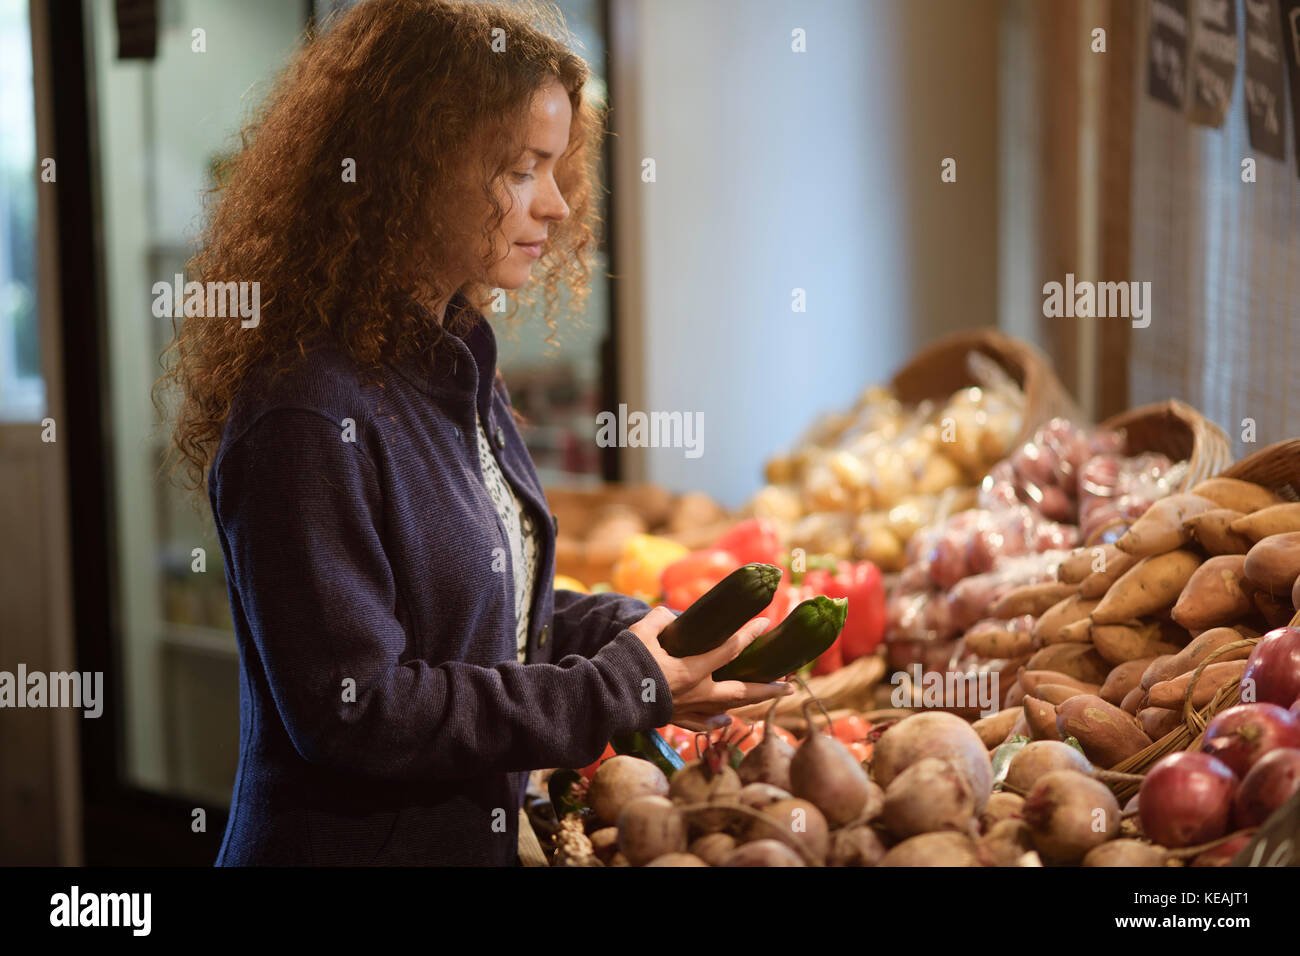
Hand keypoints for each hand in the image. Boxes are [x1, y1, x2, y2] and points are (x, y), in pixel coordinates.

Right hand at [628, 606, 793, 732]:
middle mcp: (696, 693)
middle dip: (768, 686)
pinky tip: (727, 720)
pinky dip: (717, 722)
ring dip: (752, 703)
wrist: (604, 699)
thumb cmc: (623, 663)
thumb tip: (668, 614)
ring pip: (728, 709)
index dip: (748, 634)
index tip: (765, 622)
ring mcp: (687, 709)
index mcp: (691, 670)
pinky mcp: (675, 718)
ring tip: (772, 698)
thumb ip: (660, 619)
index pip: (729, 650)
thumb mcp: (642, 632)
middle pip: (741, 691)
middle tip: (791, 683)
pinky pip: (701, 724)